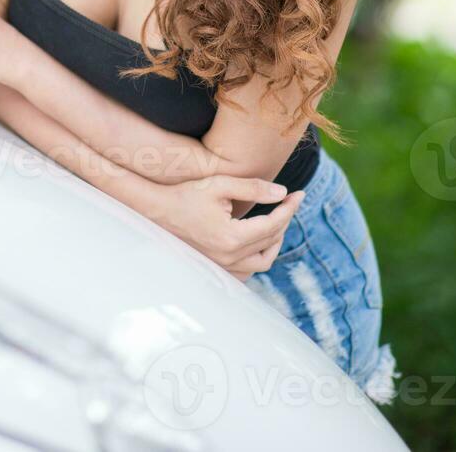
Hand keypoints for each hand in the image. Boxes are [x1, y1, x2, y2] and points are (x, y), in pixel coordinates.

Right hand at [146, 175, 304, 280]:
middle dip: (285, 219)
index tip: (299, 193)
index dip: (290, 207)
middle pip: (271, 240)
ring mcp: (222, 266)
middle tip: (288, 201)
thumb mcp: (220, 184)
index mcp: (233, 237)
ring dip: (275, 241)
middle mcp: (229, 257)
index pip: (274, 223)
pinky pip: (247, 271)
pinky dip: (258, 258)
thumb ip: (254, 188)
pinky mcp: (215, 267)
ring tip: (277, 222)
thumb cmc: (187, 194)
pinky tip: (259, 242)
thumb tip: (283, 193)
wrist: (157, 210)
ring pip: (263, 261)